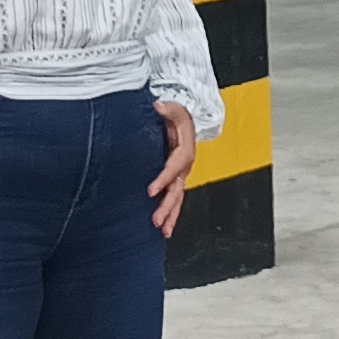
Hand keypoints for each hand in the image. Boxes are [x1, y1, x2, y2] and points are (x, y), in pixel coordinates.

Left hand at [147, 100, 198, 238]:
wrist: (187, 121)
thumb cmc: (179, 116)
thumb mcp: (174, 108)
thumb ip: (167, 109)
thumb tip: (158, 106)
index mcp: (185, 151)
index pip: (173, 168)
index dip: (163, 180)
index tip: (151, 191)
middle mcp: (185, 167)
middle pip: (177, 190)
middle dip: (167, 207)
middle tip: (156, 221)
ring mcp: (182, 175)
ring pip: (178, 199)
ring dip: (171, 216)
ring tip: (163, 232)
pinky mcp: (176, 179)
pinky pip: (175, 198)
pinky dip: (171, 213)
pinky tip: (163, 227)